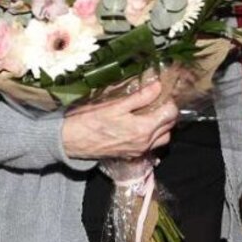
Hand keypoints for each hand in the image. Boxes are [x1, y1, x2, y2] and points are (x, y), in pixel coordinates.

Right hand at [61, 80, 178, 160]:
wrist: (72, 141)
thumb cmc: (91, 120)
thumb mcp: (115, 105)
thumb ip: (139, 97)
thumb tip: (158, 86)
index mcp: (143, 129)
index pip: (170, 114)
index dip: (168, 101)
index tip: (161, 92)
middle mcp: (145, 143)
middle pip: (169, 127)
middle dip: (168, 113)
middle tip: (157, 100)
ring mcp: (138, 151)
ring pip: (162, 139)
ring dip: (162, 126)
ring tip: (151, 113)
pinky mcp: (131, 155)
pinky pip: (151, 146)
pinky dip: (153, 136)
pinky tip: (141, 125)